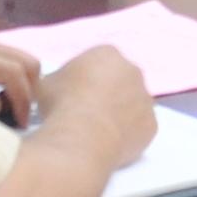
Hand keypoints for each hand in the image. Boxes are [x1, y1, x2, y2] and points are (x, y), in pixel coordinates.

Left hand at [0, 33, 43, 124]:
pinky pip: (6, 55)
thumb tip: (0, 106)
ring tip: (10, 106)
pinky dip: (12, 73)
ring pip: (20, 55)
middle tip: (20, 113)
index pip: (14, 73)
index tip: (20, 122)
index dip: (23, 99)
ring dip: (23, 81)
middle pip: (26, 59)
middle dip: (30, 89)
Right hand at [34, 44, 156, 169]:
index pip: (96, 62)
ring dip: (118, 114)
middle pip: (118, 81)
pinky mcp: (152, 125)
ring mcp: (146, 99)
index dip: (82, 79)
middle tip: (85, 113)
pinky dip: (126, 135)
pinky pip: (138, 128)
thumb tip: (58, 87)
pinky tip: (109, 142)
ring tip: (97, 131)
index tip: (71, 95)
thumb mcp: (45, 83)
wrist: (82, 138)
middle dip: (105, 94)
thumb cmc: (61, 104)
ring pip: (131, 105)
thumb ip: (57, 80)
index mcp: (107, 54)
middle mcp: (133, 71)